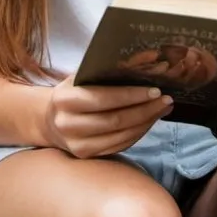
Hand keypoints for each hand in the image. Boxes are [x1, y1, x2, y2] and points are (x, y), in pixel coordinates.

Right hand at [42, 74, 173, 158]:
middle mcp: (68, 125)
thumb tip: (148, 60)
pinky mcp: (86, 156)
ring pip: (120, 136)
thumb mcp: (82, 76)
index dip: (131, 95)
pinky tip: (150, 121)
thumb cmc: (73, 91)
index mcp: (66, 99)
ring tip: (163, 109)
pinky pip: (119, 146)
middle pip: (115, 120)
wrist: (49, 120)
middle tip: (167, 99)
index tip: (155, 90)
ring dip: (146, 122)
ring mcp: (77, 145)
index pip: (103, 98)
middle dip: (145, 110)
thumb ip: (109, 71)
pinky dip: (138, 133)